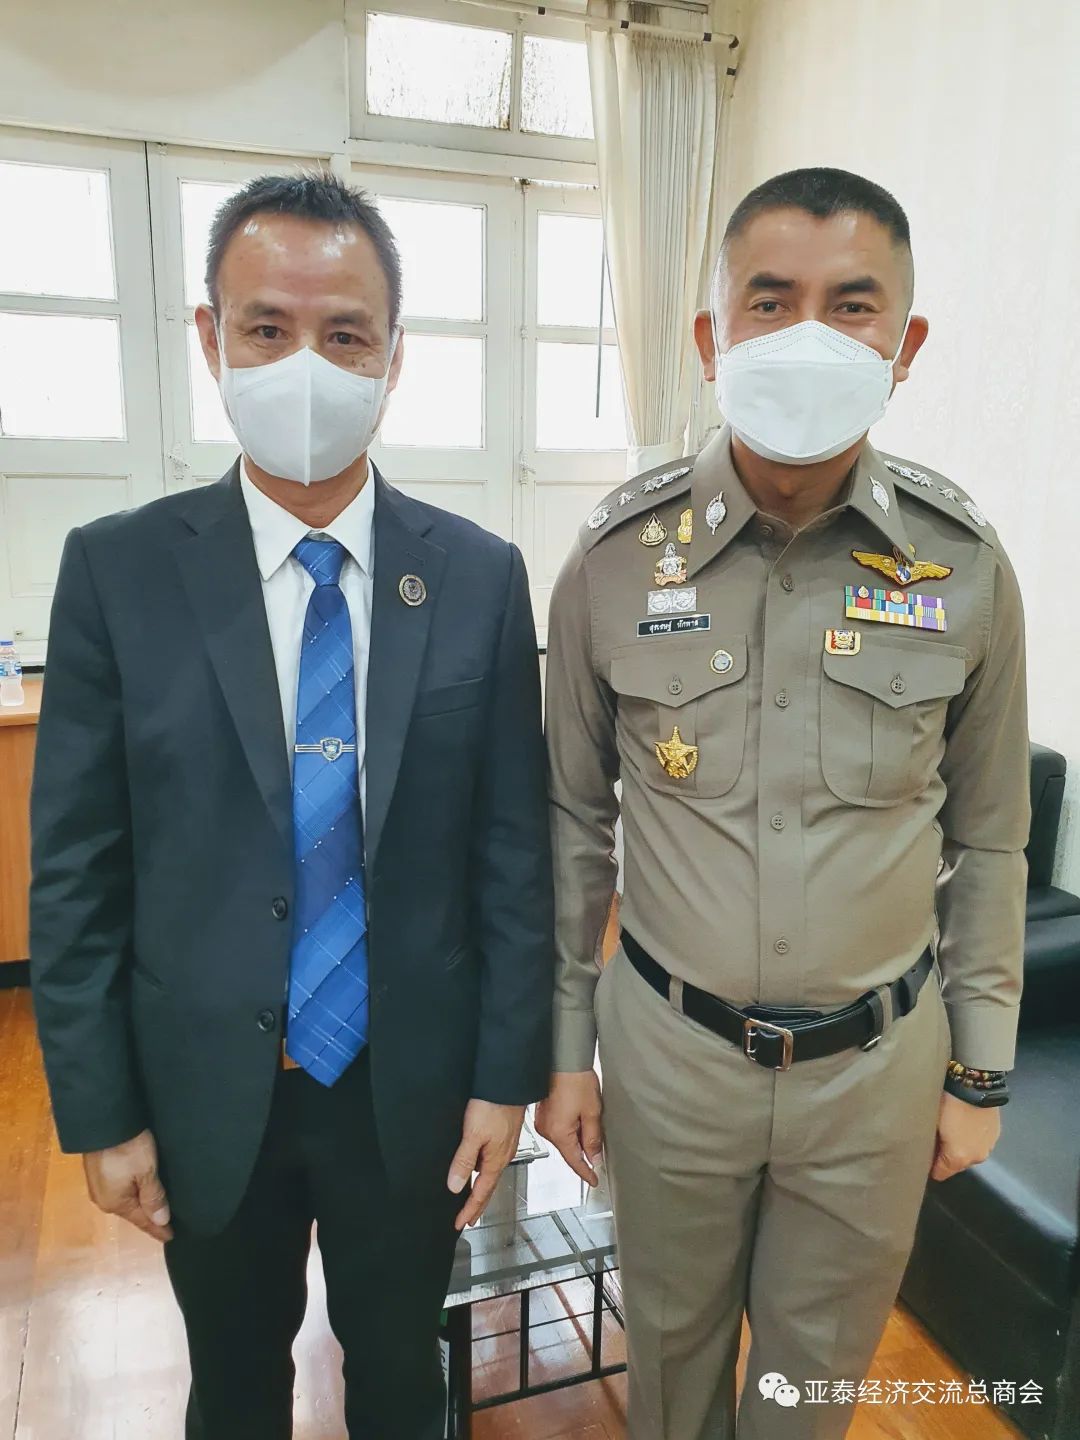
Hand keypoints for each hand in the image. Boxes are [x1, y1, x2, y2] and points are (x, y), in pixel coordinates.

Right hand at [84, 1129, 173, 1242]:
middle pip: (133, 1211)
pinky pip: (121, 1188)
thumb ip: (154, 1197)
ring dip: (141, 1204)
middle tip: (167, 1224)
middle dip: (149, 1218)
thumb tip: (161, 1221)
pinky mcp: (99, 1171)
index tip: (171, 1237)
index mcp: (115, 1203)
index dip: (158, 1230)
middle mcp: (104, 1198)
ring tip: (157, 1209)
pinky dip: (134, 1192)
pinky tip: (141, 1191)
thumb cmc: (128, 1148)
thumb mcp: (146, 1172)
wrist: (105, 1119)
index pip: (142, 1221)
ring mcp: (99, 1185)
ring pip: (126, 1199)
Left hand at [447, 1100, 525, 1230]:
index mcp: (496, 1160)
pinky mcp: (504, 1134)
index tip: (460, 1223)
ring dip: (481, 1188)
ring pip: (490, 1173)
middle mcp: (502, 1156)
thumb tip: (455, 1186)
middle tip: (468, 1218)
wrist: (509, 1083)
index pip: (481, 1193)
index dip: (469, 1210)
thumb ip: (463, 1161)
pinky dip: (483, 1170)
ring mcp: (504, 1145)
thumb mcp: (473, 1134)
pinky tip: (477, 1164)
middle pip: (488, 1187)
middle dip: (477, 1205)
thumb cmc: (494, 1105)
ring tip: (470, 1197)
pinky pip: (492, 1160)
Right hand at [534, 1070, 602, 1186]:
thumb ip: (593, 1139)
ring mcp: (542, 1122)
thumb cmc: (575, 1080)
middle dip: (584, 1150)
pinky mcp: (543, 1114)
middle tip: (599, 1144)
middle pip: (569, 1150)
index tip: (594, 1180)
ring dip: (577, 1137)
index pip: (574, 1161)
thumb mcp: (592, 1112)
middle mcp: (546, 1130)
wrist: (563, 1059)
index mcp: (558, 1133)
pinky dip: (570, 1129)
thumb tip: (595, 1157)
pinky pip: (558, 1129)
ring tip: (588, 1119)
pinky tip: (579, 1116)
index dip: (586, 1172)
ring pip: (564, 1139)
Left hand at [930, 1091, 1001, 1181]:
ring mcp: (988, 1147)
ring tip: (951, 1128)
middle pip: (955, 1166)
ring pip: (968, 1154)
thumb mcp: (932, 1123)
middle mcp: (976, 1158)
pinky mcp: (995, 1135)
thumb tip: (926, 1150)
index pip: (939, 1174)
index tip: (923, 1155)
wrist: (975, 1084)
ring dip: (960, 1147)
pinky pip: (979, 1143)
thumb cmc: (948, 1102)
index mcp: (958, 1158)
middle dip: (945, 1156)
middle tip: (936, 1137)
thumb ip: (930, 1143)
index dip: (929, 1165)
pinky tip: (965, 1123)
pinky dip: (971, 1138)